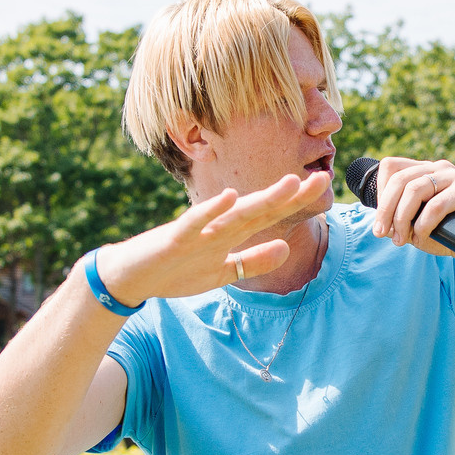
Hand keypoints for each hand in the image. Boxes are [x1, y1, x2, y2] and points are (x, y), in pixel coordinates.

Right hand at [93, 173, 330, 303]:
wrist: (129, 278)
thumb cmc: (175, 271)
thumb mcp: (221, 273)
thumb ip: (252, 262)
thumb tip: (286, 250)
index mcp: (229, 234)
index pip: (270, 215)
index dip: (296, 201)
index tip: (324, 184)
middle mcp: (217, 227)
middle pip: (260, 209)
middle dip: (290, 195)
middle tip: (323, 177)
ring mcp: (197, 232)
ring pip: (235, 214)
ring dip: (262, 199)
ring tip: (290, 184)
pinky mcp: (174, 240)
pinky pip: (195, 224)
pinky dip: (211, 211)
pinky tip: (230, 197)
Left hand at [366, 156, 454, 258]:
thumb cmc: (444, 233)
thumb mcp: (413, 224)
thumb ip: (396, 217)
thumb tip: (379, 221)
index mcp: (423, 169)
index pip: (391, 167)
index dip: (380, 194)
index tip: (380, 222)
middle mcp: (437, 167)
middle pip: (399, 179)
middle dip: (386, 210)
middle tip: (382, 234)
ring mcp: (453, 175)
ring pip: (415, 190)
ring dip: (402, 218)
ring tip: (403, 240)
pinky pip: (436, 205)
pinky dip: (423, 224)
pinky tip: (421, 237)